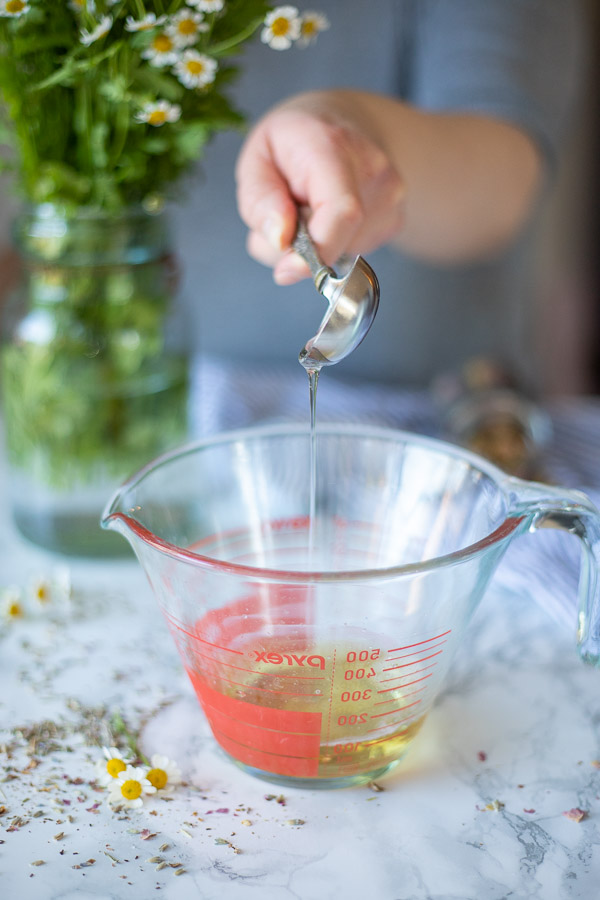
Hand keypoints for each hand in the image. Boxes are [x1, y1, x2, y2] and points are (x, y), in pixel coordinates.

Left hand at [235, 91, 404, 283]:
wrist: (340, 123)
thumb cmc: (291, 144)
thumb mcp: (256, 159)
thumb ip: (260, 200)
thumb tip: (281, 241)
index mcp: (333, 147)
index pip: (342, 212)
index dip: (316, 252)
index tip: (285, 270)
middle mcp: (374, 170)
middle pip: (339, 241)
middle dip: (301, 248)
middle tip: (285, 216)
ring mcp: (391, 196)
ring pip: (344, 252)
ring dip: (316, 246)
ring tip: (308, 207)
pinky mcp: (395, 219)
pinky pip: (355, 253)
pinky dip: (333, 245)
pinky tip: (328, 215)